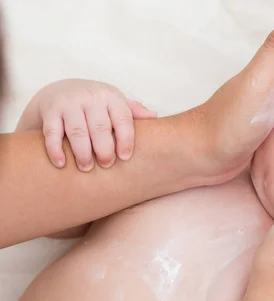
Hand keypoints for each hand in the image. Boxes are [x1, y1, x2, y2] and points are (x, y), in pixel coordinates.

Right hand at [35, 79, 155, 169]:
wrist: (60, 91)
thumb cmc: (97, 105)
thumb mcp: (116, 103)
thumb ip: (134, 111)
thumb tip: (154, 116)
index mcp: (111, 97)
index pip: (122, 119)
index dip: (125, 139)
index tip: (125, 157)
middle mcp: (90, 98)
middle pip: (100, 127)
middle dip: (104, 148)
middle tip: (106, 164)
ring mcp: (69, 103)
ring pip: (77, 130)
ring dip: (82, 152)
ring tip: (86, 168)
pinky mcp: (50, 111)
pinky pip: (52, 132)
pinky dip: (55, 149)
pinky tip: (61, 164)